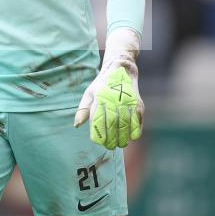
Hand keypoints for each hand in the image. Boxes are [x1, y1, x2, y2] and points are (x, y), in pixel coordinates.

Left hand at [74, 28, 143, 148]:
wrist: (121, 69)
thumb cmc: (102, 85)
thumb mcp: (89, 93)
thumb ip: (83, 110)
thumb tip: (76, 125)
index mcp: (99, 98)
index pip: (97, 121)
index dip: (98, 134)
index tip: (99, 142)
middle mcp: (113, 99)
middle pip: (112, 125)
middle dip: (111, 139)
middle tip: (110, 146)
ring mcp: (127, 101)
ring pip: (126, 125)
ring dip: (123, 138)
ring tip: (120, 144)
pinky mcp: (138, 103)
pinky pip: (137, 121)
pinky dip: (135, 131)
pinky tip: (131, 137)